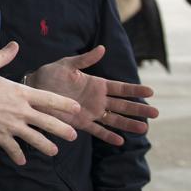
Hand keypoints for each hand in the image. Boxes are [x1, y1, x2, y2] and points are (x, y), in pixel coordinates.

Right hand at [0, 42, 80, 165]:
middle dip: (63, 130)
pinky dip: (17, 155)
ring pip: (34, 139)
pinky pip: (12, 148)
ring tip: (54, 152)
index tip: (76, 109)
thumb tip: (15, 45)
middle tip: (74, 136)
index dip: (65, 104)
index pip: (49, 99)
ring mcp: (10, 126)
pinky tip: (22, 161)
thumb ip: (4, 56)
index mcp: (20, 93)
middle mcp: (19, 111)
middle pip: (47, 122)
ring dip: (46, 146)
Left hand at [30, 46, 156, 145]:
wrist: (34, 89)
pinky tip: (120, 141)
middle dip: (138, 109)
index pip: (121, 88)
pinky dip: (108, 136)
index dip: (135, 90)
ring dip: (128, 124)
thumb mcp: (68, 65)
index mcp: (96, 84)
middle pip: (122, 105)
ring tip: (144, 129)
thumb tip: (102, 49)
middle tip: (156, 113)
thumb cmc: (50, 74)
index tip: (151, 92)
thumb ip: (85, 59)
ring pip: (114, 119)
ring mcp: (90, 112)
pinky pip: (97, 130)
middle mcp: (97, 99)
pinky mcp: (80, 123)